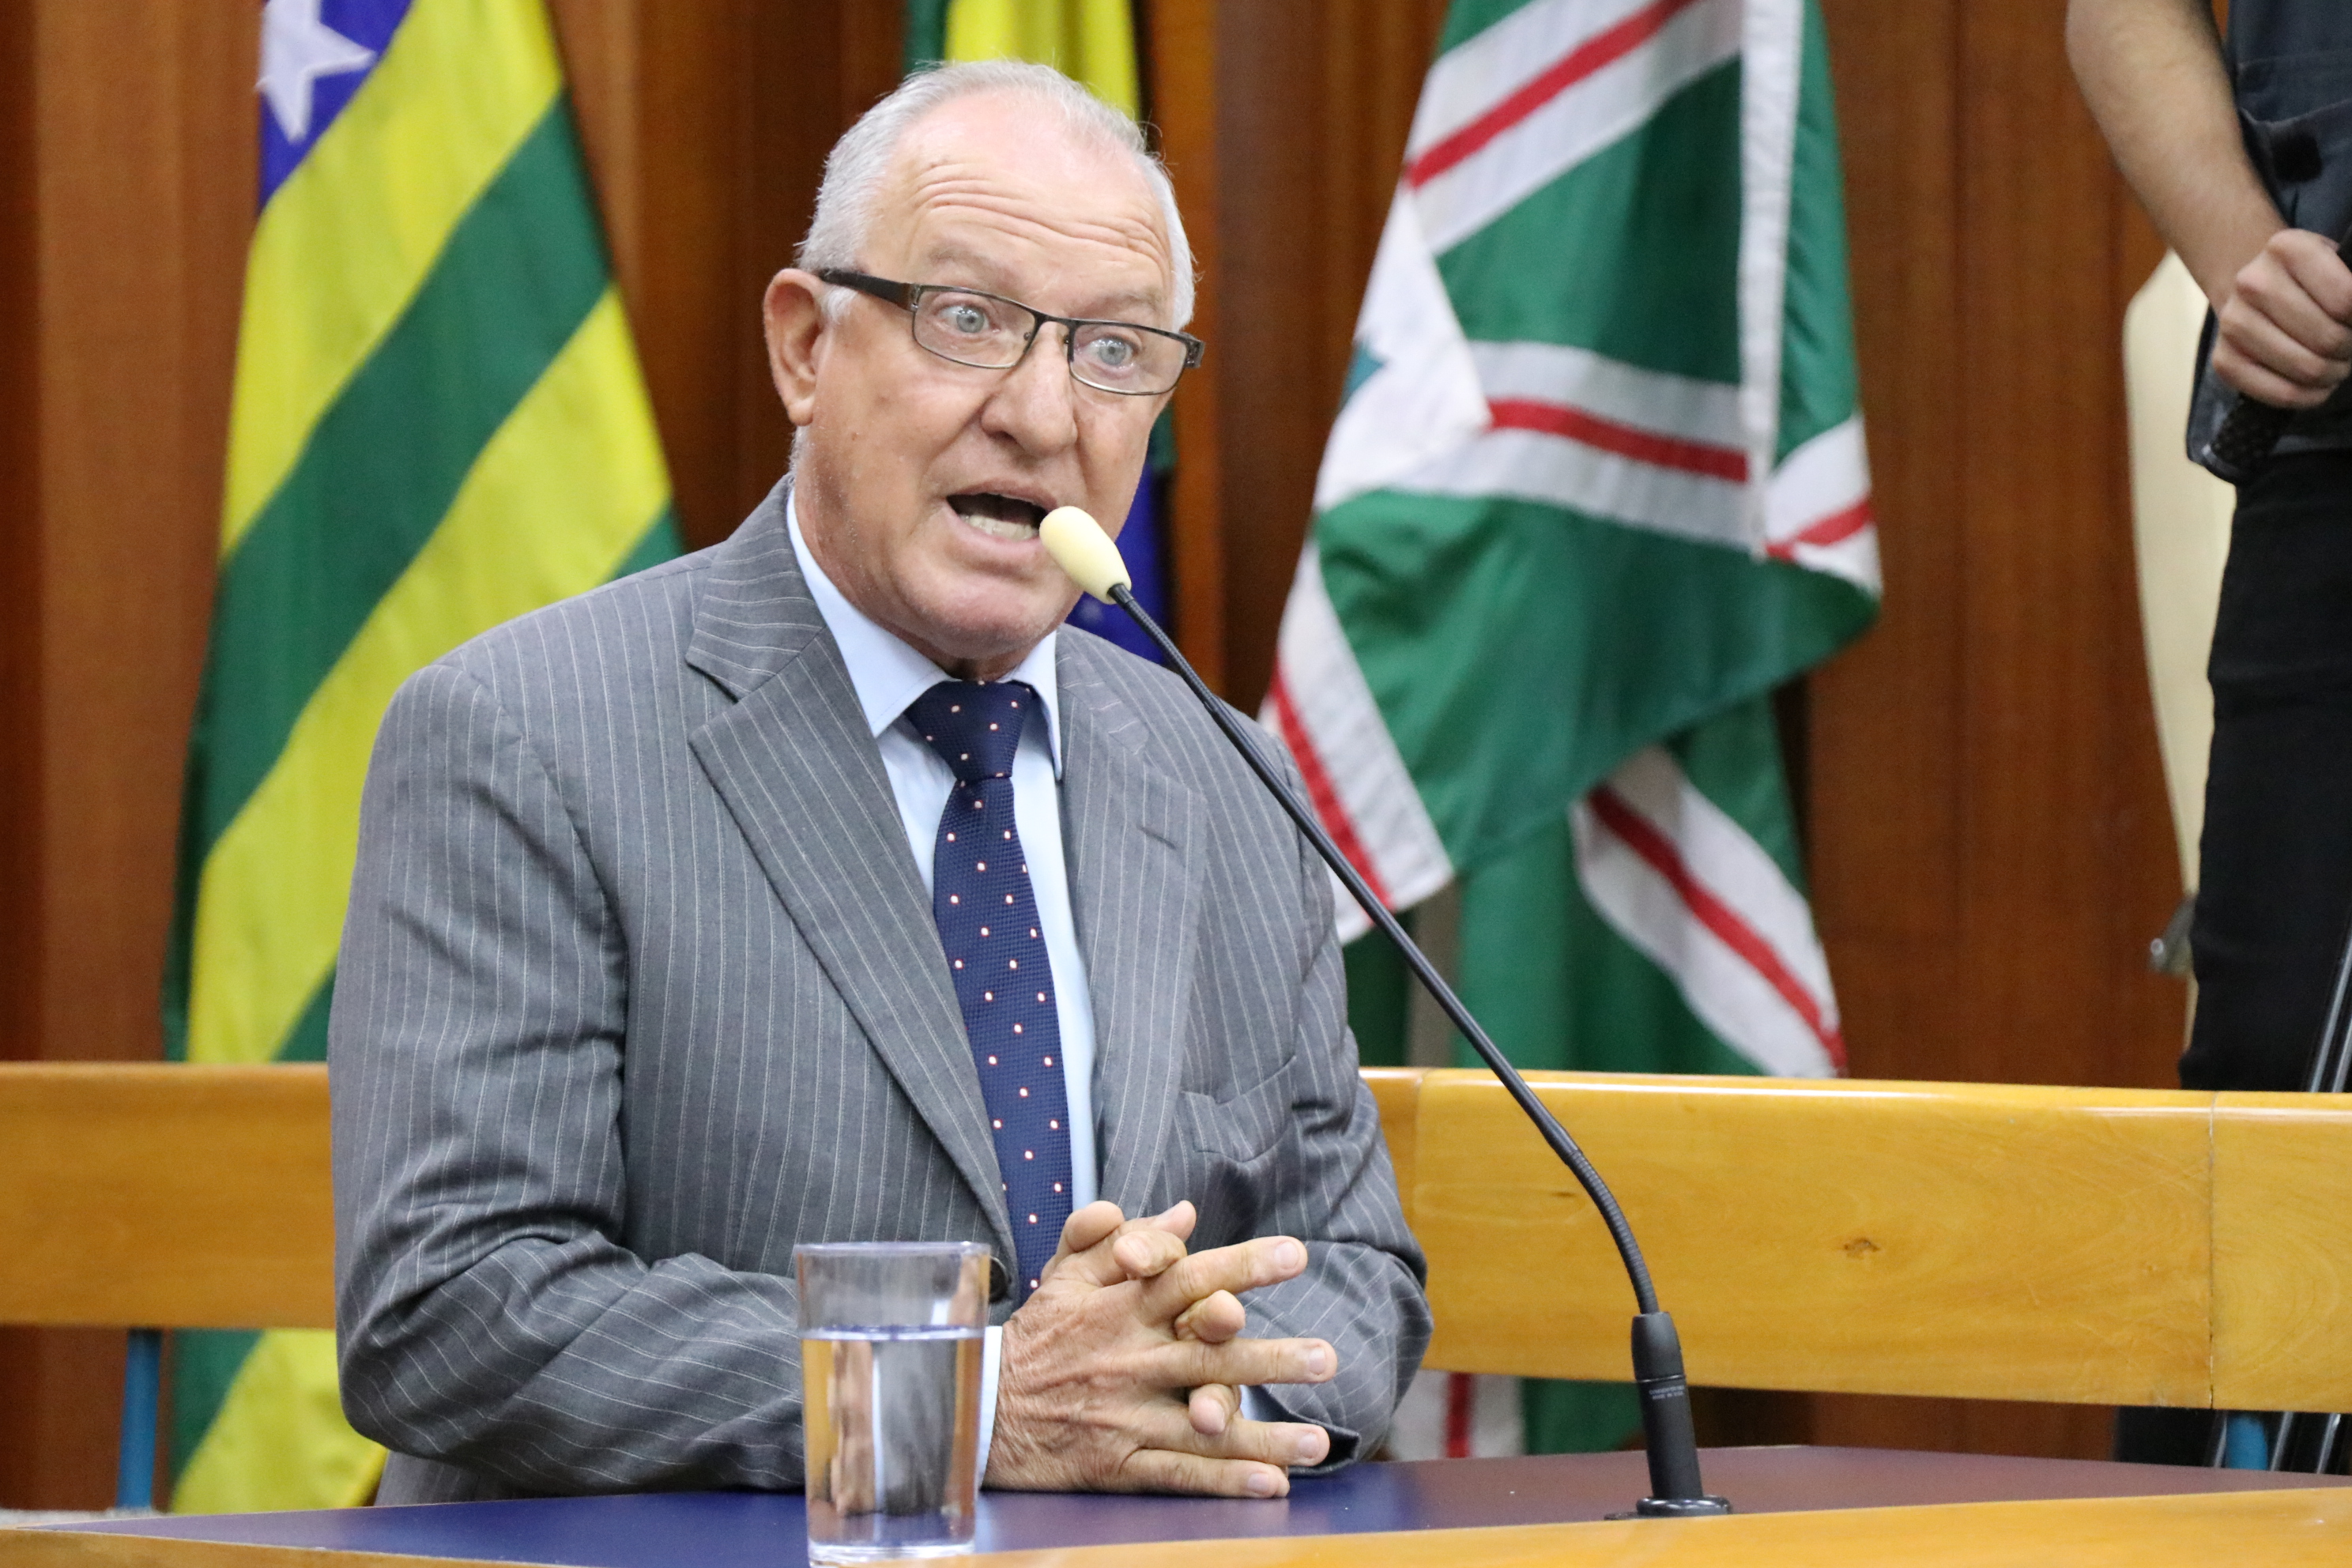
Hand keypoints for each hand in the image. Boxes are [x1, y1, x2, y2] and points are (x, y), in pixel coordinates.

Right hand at [986, 1200, 1335, 1496]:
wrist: (983, 1409)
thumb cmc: (1037, 1336)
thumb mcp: (1066, 1276)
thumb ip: (1122, 1238)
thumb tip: (1184, 1213)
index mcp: (1119, 1307)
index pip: (1187, 1278)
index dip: (1241, 1265)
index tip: (1296, 1253)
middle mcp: (1129, 1360)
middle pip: (1208, 1355)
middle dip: (1270, 1358)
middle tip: (1325, 1357)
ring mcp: (1125, 1416)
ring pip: (1202, 1424)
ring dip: (1263, 1434)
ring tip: (1315, 1443)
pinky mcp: (1118, 1464)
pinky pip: (1178, 1474)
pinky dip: (1224, 1481)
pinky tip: (1270, 1485)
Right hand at [2212, 227, 2351, 407]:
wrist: (2254, 287)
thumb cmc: (2310, 278)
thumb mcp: (2338, 263)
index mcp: (2287, 248)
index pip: (2346, 300)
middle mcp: (2251, 282)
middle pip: (2326, 338)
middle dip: (2349, 349)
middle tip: (2349, 346)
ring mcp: (2232, 324)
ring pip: (2306, 369)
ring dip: (2333, 374)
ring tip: (2336, 363)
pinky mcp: (2223, 360)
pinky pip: (2280, 393)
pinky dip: (2309, 396)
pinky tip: (2317, 385)